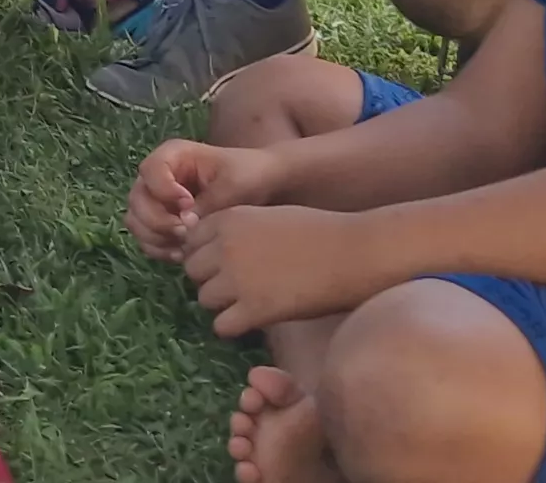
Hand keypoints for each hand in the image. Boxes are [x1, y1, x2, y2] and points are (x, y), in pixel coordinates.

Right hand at [129, 140, 281, 259]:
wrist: (263, 187)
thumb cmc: (249, 175)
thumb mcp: (233, 184)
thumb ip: (208, 202)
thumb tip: (184, 223)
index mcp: (173, 156)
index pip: (150, 171)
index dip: (164, 191)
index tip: (188, 205)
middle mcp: (158, 176)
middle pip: (138, 199)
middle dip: (158, 221)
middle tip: (186, 232)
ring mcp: (157, 200)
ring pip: (136, 221)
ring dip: (156, 238)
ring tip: (185, 247)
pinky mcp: (162, 221)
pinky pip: (146, 238)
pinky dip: (159, 249)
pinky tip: (182, 254)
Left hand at [185, 204, 385, 335]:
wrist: (354, 253)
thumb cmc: (319, 233)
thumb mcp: (268, 218)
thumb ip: (238, 229)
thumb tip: (213, 249)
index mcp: (229, 219)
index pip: (191, 241)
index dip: (208, 255)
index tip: (226, 264)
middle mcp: (226, 246)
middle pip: (192, 271)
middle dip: (211, 279)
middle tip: (237, 287)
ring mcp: (238, 279)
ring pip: (204, 299)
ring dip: (223, 304)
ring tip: (250, 303)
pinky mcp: (255, 309)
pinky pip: (222, 326)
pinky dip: (235, 327)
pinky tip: (255, 320)